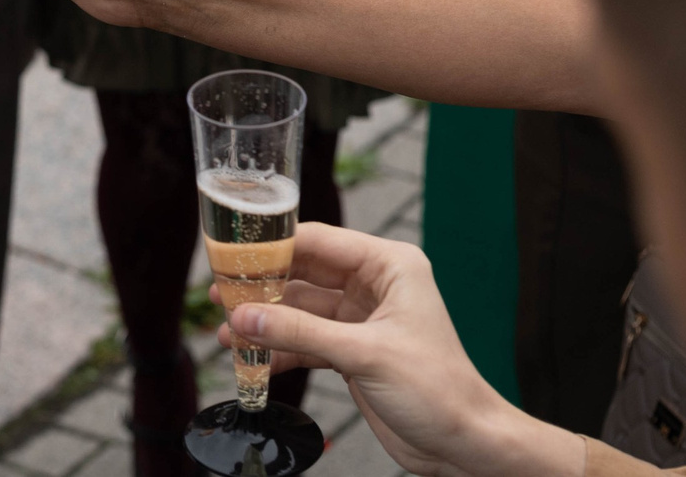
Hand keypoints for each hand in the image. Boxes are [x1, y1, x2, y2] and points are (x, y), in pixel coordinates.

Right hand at [215, 224, 584, 476]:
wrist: (464, 444)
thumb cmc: (438, 390)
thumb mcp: (364, 354)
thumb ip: (300, 332)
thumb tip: (244, 317)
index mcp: (389, 266)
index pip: (319, 241)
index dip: (272, 246)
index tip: (231, 254)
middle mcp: (374, 285)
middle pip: (304, 273)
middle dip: (263, 286)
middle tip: (221, 293)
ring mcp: (362, 319)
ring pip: (300, 309)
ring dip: (267, 322)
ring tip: (227, 331)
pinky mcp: (353, 350)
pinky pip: (306, 339)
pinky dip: (280, 349)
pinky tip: (253, 359)